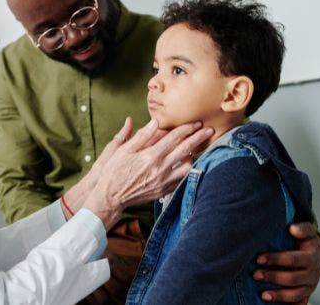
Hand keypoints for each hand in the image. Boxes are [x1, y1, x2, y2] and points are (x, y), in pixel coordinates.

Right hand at [82, 119, 213, 228]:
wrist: (110, 196)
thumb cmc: (113, 171)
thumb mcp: (123, 150)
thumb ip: (141, 136)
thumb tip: (155, 123)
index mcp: (150, 156)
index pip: (174, 138)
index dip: (187, 128)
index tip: (196, 122)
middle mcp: (160, 169)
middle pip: (186, 150)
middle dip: (199, 138)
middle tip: (209, 130)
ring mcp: (163, 181)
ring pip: (187, 166)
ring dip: (194, 156)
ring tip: (197, 148)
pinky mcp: (163, 191)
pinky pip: (181, 180)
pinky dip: (186, 170)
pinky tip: (186, 164)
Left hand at [253, 222, 319, 303]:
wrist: (317, 253)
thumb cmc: (307, 241)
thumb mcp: (308, 231)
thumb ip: (302, 228)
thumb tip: (292, 228)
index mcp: (312, 258)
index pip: (293, 260)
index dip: (276, 259)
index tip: (258, 258)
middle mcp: (312, 274)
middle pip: (292, 278)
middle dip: (273, 277)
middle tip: (255, 274)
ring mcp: (310, 286)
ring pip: (296, 294)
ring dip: (279, 295)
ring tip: (263, 295)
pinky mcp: (306, 294)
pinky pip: (300, 303)